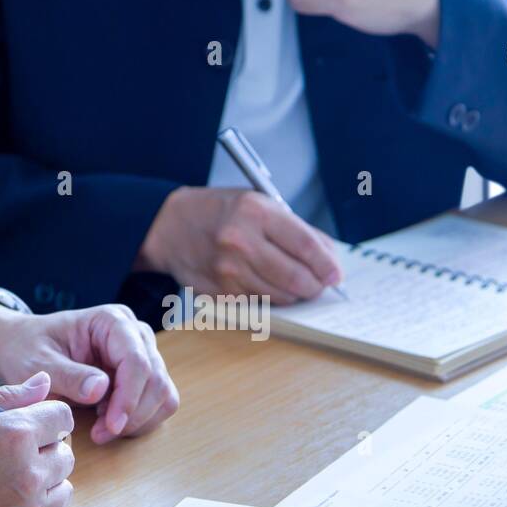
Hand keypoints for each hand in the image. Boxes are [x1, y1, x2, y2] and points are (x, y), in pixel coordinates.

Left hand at [0, 303, 178, 443]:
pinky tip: (108, 422)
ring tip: (102, 427)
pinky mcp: (142, 375)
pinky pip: (157, 403)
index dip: (129, 397)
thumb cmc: (27, 349)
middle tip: (101, 434)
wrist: (22, 347)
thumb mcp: (37, 363)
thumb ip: (68, 376)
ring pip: (163, 393)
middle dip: (133, 414)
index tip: (111, 426)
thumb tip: (101, 389)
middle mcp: (135, 334)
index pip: (136, 360)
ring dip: (138, 419)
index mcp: (111, 321)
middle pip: (156, 379)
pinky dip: (138, 420)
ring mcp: (142, 354)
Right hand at [0, 373, 74, 506]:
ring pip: (64, 489)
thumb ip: (7, 397)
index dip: (45, 419)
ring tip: (5, 485)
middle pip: (65, 454)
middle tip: (7, 458)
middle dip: (44, 451)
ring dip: (45, 484)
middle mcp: (28, 472)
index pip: (63, 417)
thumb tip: (45, 382)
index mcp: (14, 433)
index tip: (28, 427)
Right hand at [137, 186, 341, 303]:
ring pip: (280, 296)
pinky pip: (259, 303)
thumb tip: (329, 259)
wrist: (170, 227)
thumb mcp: (259, 203)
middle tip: (320, 285)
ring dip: (294, 294)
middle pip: (296, 278)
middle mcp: (240, 241)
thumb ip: (295, 229)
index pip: (306, 246)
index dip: (328, 265)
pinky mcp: (220, 293)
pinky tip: (265, 283)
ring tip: (293, 282)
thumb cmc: (220, 212)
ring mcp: (228, 270)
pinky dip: (269, 298)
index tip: (336, 275)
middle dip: (315, 286)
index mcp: (255, 212)